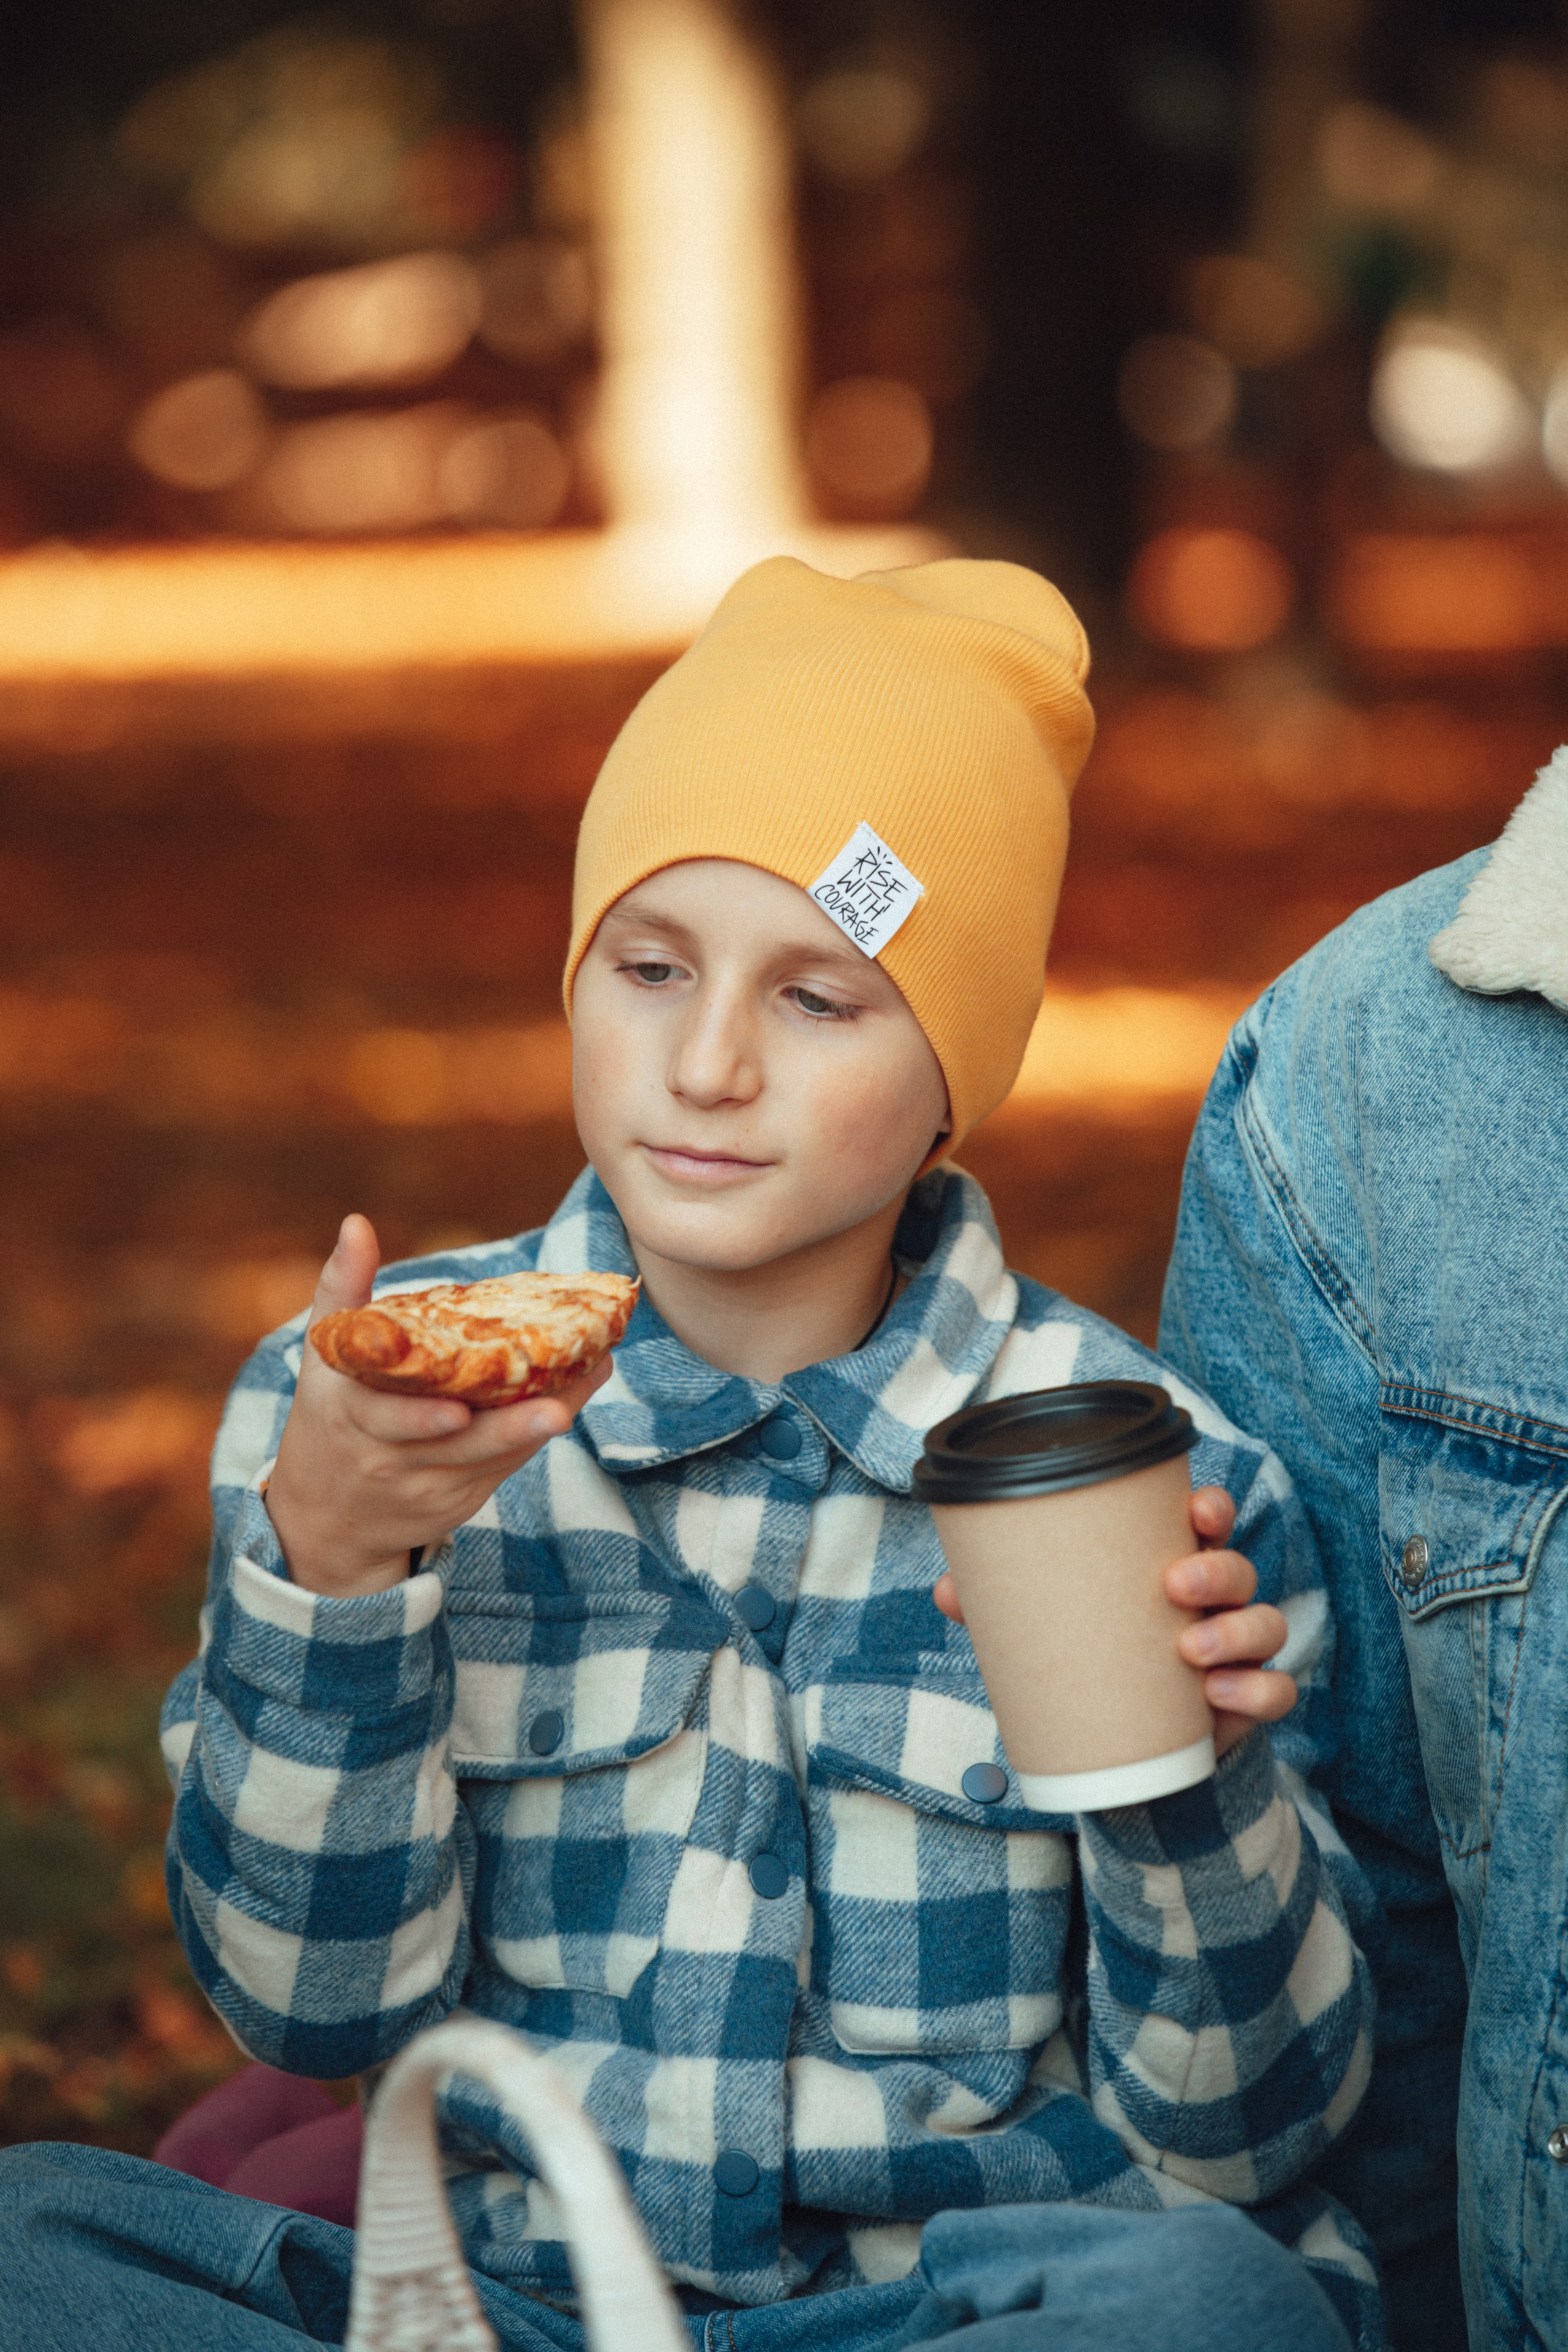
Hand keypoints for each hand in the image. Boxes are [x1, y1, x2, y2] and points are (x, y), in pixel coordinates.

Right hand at [265, 1214, 611, 1596]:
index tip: (458, 1409)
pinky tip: (573, 1397)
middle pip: (456, 1448)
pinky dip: (535, 1437)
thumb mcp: (324, 1358)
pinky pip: (503, 1469)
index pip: (384, 1420)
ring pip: (492, 1458)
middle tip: (558, 1410)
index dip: (420, 1418)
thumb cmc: (329, 1418)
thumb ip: (343, 1289)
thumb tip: (357, 1223)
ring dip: (541, 1425)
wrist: (323, 1517)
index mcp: (350, 1418)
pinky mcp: (457, 1502)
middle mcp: (390, 1460)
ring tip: (589, 1381)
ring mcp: (427, 1488)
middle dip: (508, 1431)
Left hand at [932, 1483, 1295, 1762]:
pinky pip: (1277, 1691)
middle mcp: (1217, 1601)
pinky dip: (1258, 1690)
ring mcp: (1239, 1651)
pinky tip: (1222, 1696)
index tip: (1195, 1510)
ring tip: (1191, 1651)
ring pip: (1267, 1623)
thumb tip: (945, 1591)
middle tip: (1174, 1584)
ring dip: (1236, 1631)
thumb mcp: (1054, 1628)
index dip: (1211, 1507)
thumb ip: (1004, 1605)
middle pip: (1239, 1567)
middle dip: (1217, 1567)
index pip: (1209, 1519)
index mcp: (1176, 1562)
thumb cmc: (1095, 1659)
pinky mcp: (1248, 1703)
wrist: (1130, 1746)